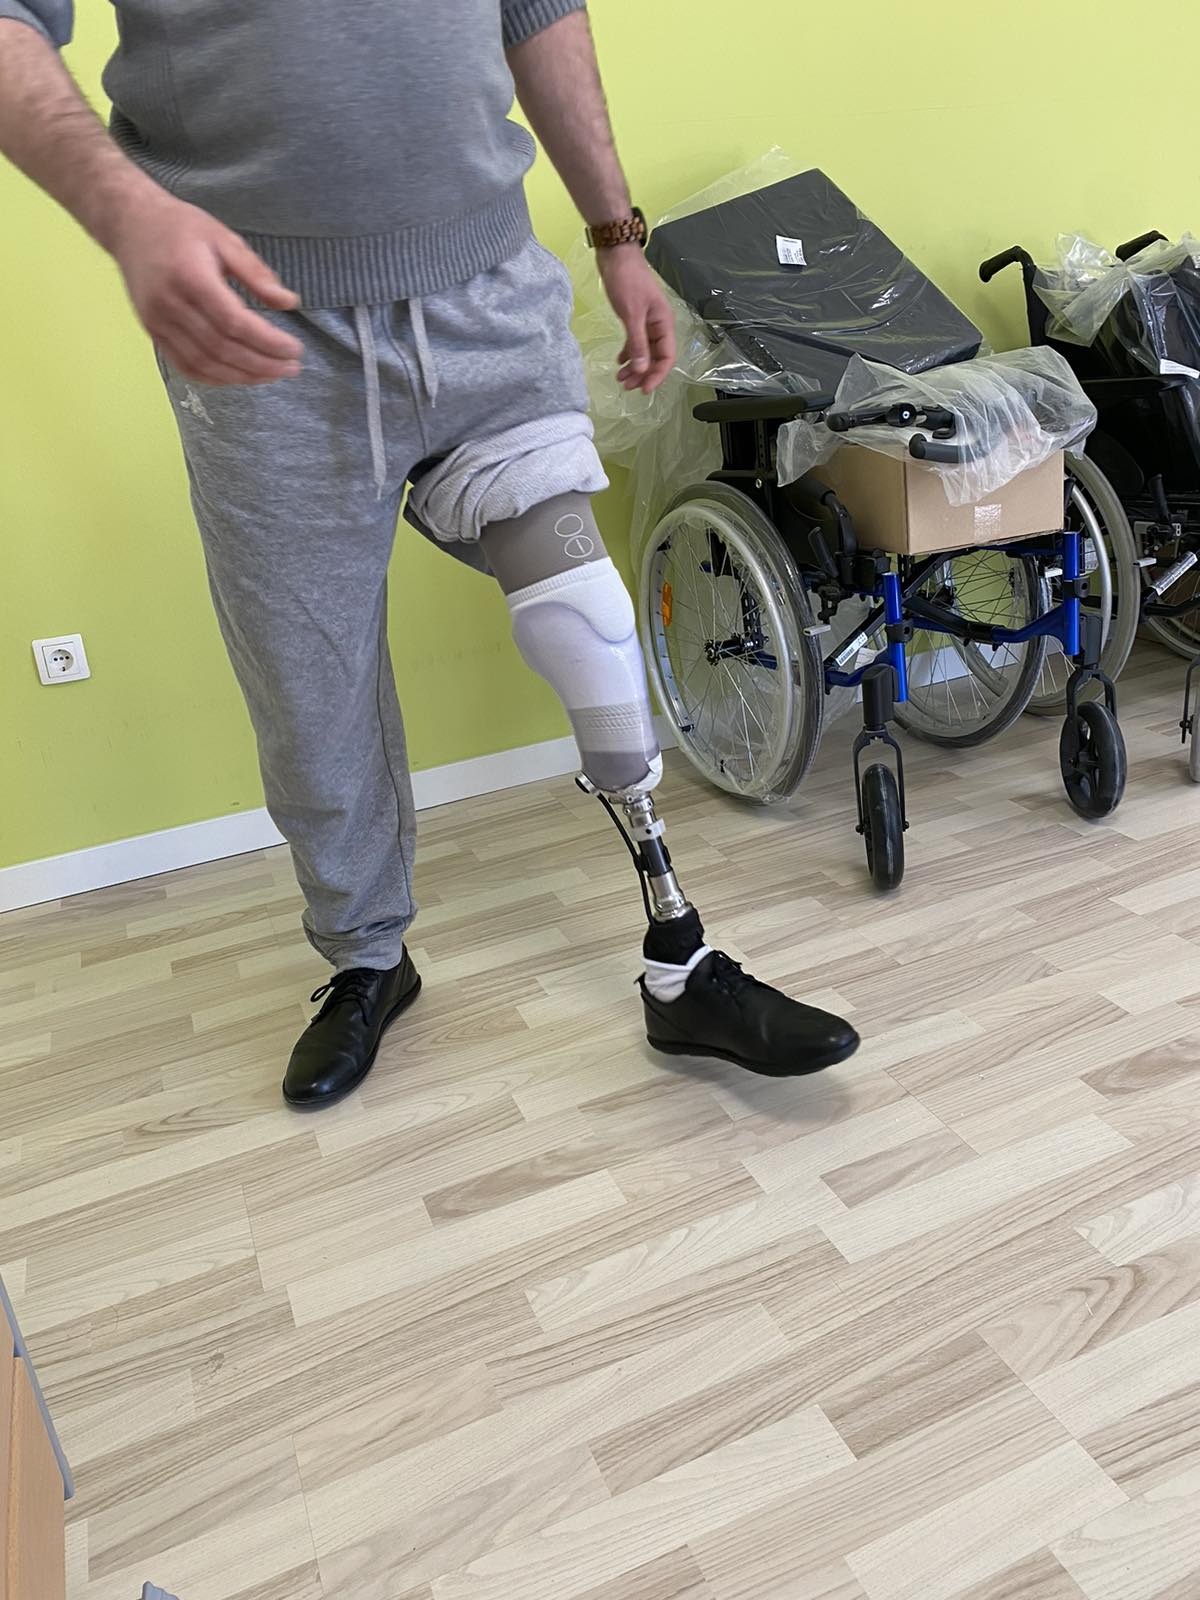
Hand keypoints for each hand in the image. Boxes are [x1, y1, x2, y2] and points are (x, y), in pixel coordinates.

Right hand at [108, 187, 303, 385]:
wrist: (129, 224)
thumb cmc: (180, 228)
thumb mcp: (223, 238)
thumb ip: (256, 272)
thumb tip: (289, 303)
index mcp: (190, 277)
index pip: (234, 323)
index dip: (268, 342)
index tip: (295, 349)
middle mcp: (170, 305)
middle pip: (222, 349)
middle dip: (262, 364)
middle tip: (292, 368)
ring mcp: (157, 322)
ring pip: (205, 364)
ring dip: (243, 376)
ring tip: (273, 375)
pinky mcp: (152, 332)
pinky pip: (186, 366)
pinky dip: (216, 378)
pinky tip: (241, 376)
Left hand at [597, 246, 675, 392]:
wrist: (616, 255)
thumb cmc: (627, 280)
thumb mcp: (632, 314)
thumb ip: (637, 343)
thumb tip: (641, 369)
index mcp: (663, 323)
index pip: (666, 356)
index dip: (657, 375)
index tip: (644, 389)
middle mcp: (658, 325)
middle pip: (655, 357)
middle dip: (642, 373)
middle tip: (627, 387)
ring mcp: (646, 321)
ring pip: (644, 351)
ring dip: (634, 366)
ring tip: (620, 378)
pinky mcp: (634, 317)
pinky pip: (635, 341)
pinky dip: (629, 352)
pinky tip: (619, 361)